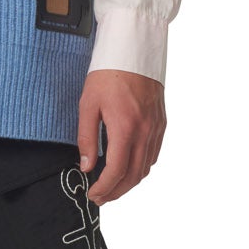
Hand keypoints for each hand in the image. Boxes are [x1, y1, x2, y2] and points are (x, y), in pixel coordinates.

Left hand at [76, 69, 165, 204]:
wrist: (134, 50)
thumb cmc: (108, 74)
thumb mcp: (88, 105)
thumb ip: (87, 138)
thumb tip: (86, 166)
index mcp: (125, 128)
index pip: (116, 171)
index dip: (104, 189)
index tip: (92, 194)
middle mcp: (145, 132)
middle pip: (133, 176)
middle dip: (116, 192)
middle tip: (101, 198)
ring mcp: (156, 128)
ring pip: (146, 167)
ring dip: (130, 182)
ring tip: (113, 187)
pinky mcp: (161, 123)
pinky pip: (154, 154)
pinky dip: (141, 167)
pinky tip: (129, 167)